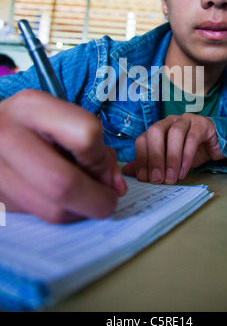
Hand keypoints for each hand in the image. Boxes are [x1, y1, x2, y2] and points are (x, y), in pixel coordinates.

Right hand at [0, 89, 126, 222]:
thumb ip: (98, 151)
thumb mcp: (64, 121)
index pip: (85, 135)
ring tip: (83, 197)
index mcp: (32, 107)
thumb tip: (116, 190)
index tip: (102, 166)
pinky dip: (58, 213)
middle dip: (97, 200)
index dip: (101, 159)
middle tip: (106, 200)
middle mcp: (7, 136)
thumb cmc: (35, 126)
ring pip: (52, 211)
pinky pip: (38, 217)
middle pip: (63, 184)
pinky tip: (57, 198)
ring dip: (80, 211)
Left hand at [123, 113, 223, 183]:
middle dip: (154, 157)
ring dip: (171, 158)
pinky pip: (192, 138)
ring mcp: (186, 120)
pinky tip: (184, 171)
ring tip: (171, 177)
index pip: (143, 139)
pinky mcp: (202, 124)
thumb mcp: (168, 161)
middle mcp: (169, 121)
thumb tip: (127, 172)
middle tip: (157, 179)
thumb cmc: (190, 152)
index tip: (144, 178)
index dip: (141, 158)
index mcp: (158, 128)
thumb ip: (150, 164)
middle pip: (155, 131)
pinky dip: (186, 157)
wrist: (216, 146)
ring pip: (174, 133)